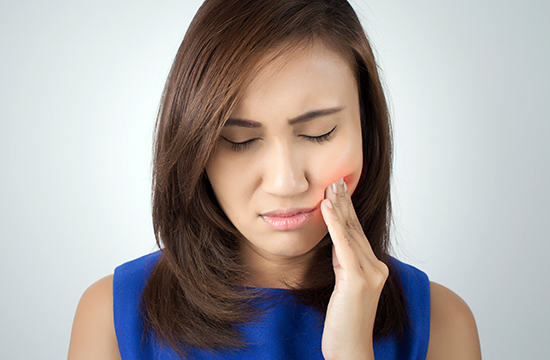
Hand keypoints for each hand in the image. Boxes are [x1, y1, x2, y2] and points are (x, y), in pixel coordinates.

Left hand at [320, 178, 388, 359]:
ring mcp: (370, 273)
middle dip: (344, 202)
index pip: (356, 233)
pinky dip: (334, 224)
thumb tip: (336, 242)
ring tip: (330, 187)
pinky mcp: (358, 280)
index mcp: (372, 268)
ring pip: (350, 233)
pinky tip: (326, 208)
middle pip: (355, 228)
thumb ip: (344, 263)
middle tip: (336, 180)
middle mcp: (376, 267)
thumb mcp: (344, 286)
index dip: (347, 210)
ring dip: (339, 207)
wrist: (351, 349)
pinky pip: (344, 246)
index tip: (339, 190)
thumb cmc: (345, 323)